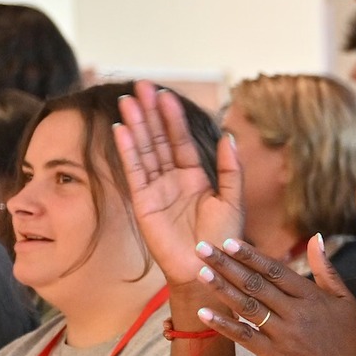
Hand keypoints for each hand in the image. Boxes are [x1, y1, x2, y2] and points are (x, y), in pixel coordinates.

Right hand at [114, 82, 242, 289]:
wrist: (208, 269)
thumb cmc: (223, 239)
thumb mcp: (233, 200)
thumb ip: (231, 169)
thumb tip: (230, 136)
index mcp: (196, 177)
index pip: (181, 140)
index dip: (173, 118)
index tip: (165, 94)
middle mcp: (173, 180)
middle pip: (158, 140)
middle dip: (150, 114)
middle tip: (141, 86)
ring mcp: (156, 190)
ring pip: (144, 151)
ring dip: (136, 126)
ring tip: (128, 101)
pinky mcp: (143, 203)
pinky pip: (135, 172)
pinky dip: (128, 151)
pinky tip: (121, 130)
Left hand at [191, 235, 355, 355]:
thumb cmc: (350, 338)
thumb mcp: (345, 299)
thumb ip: (326, 269)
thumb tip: (315, 238)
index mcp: (312, 297)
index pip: (275, 270)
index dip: (250, 255)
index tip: (228, 242)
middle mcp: (296, 313)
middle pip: (256, 284)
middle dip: (227, 265)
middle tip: (202, 248)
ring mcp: (284, 335)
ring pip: (247, 307)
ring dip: (222, 289)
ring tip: (201, 273)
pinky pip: (245, 337)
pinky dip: (224, 325)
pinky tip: (204, 313)